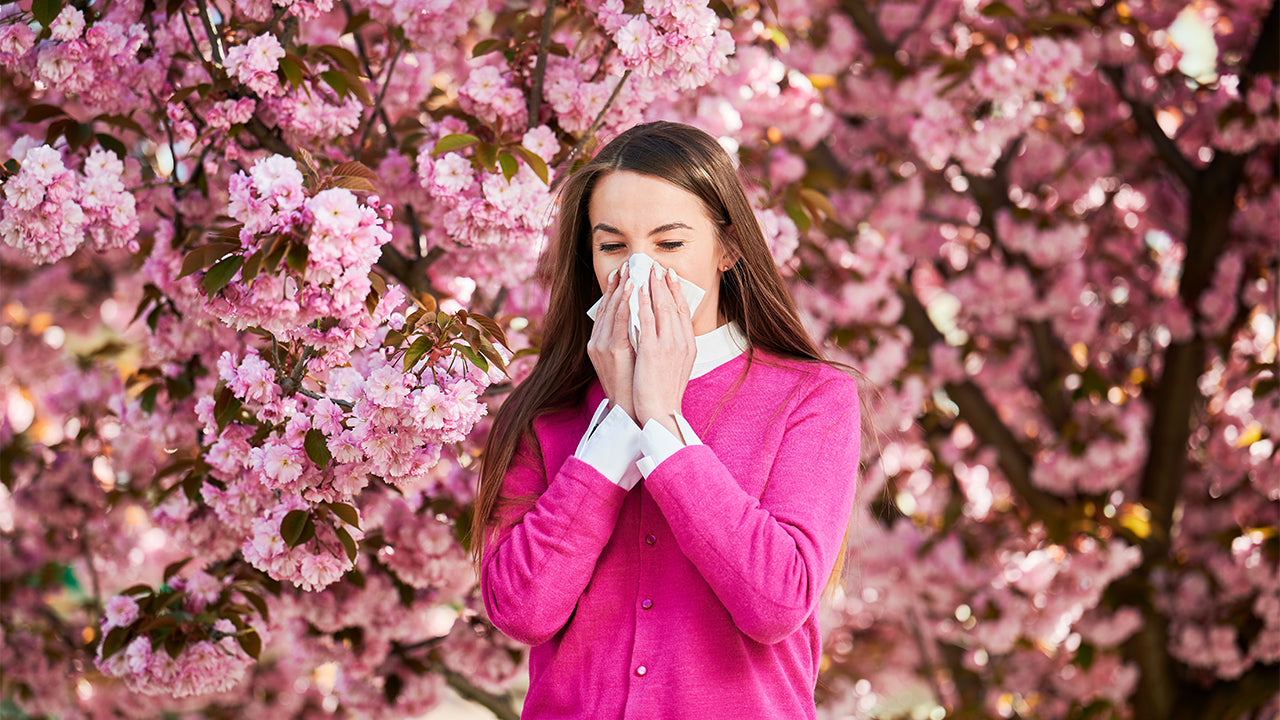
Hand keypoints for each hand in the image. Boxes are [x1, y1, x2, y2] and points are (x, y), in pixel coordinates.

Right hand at [586, 262, 635, 420]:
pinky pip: (619, 322)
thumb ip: (630, 339)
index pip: (608, 310)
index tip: (624, 273)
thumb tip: (642, 321)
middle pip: (608, 306)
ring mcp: (602, 346)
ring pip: (612, 310)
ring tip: (631, 271)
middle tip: (629, 265)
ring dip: (622, 288)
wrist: (631, 410)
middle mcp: (598, 342)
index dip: (615, 290)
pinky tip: (632, 290)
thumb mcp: (630, 359)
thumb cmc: (634, 386)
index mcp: (601, 343)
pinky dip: (625, 304)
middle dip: (619, 284)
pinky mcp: (612, 351)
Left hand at [633, 265, 695, 434]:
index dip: (677, 291)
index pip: (683, 311)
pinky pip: (646, 319)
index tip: (670, 276)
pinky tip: (635, 289)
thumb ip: (674, 348)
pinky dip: (641, 302)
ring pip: (660, 307)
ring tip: (646, 270)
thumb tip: (667, 333)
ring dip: (652, 286)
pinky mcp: (652, 350)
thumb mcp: (676, 366)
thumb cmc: (664, 392)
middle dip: (664, 283)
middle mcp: (681, 342)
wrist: (660, 412)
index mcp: (688, 345)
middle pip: (674, 304)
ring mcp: (668, 345)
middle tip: (657, 265)